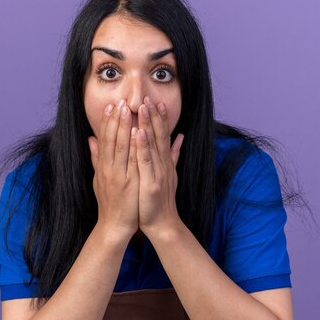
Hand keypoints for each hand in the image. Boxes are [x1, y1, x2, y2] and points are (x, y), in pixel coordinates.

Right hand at [87, 99, 139, 241]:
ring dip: (125, 127)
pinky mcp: (129, 183)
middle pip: (112, 139)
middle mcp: (109, 169)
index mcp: (103, 167)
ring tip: (129, 109)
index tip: (112, 106)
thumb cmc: (110, 203)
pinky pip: (133, 161)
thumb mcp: (99, 179)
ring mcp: (119, 176)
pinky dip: (135, 146)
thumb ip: (96, 158)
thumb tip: (90, 139)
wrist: (114, 226)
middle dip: (117, 119)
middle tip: (120, 101)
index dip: (108, 122)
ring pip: (122, 147)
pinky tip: (138, 133)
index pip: (105, 139)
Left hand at [135, 96, 183, 236]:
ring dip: (148, 124)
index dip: (159, 118)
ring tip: (143, 106)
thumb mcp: (168, 174)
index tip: (154, 101)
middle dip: (153, 115)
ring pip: (152, 144)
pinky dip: (142, 146)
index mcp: (164, 162)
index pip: (162, 135)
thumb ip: (174, 154)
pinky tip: (138, 131)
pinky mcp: (152, 182)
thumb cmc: (159, 199)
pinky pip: (146, 160)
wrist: (162, 223)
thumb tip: (181, 136)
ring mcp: (159, 172)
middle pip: (159, 135)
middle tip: (148, 96)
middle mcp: (163, 164)